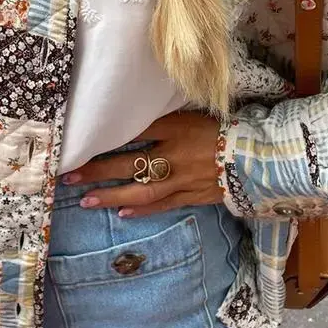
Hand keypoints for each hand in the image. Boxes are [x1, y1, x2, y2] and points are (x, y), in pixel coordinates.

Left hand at [62, 111, 223, 216]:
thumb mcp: (192, 114)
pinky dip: (142, 209)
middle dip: (98, 170)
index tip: (82, 141)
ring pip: (141, 189)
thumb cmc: (222, 129)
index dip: (107, 137)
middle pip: (129, 162)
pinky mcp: (192, 196)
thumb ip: (164, 118)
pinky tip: (121, 213)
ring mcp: (182, 178)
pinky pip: (163, 204)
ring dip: (112, 195)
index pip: (135, 130)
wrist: (257, 156)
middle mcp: (174, 154)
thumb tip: (132, 121)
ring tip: (87, 201)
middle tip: (71, 176)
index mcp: (176, 128)